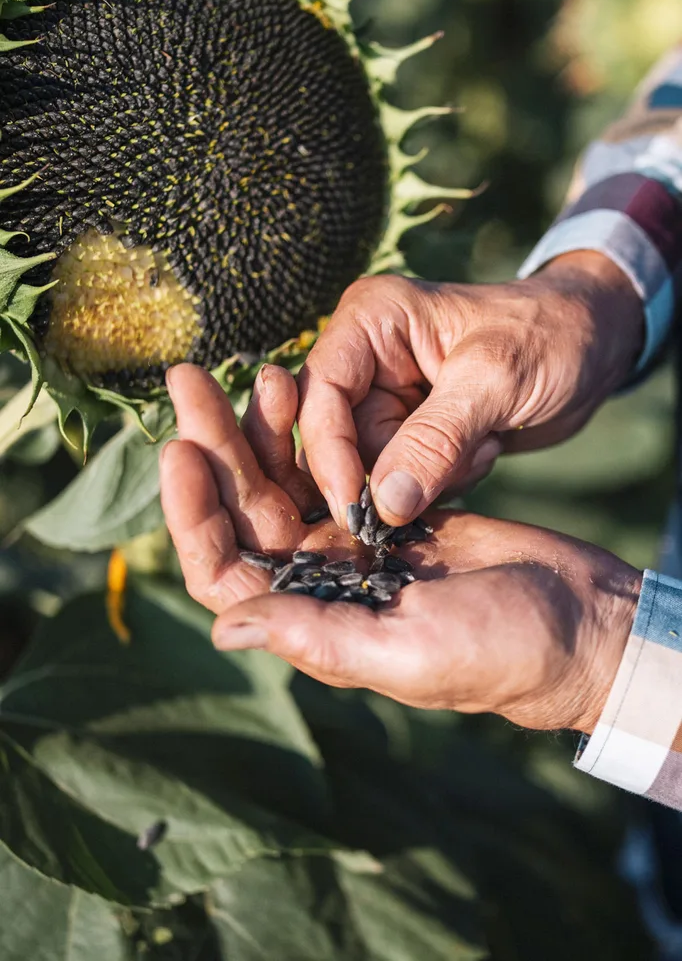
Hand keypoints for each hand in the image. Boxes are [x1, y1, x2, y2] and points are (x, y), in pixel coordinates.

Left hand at [160, 363, 640, 734]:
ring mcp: (351, 544)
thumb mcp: (410, 649)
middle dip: (215, 446)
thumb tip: (222, 628)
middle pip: (244, 511)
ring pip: (283, 480)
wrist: (576, 618)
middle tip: (190, 380)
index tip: (181, 450)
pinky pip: (330, 463)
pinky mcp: (385, 510)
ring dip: (258, 429)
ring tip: (254, 370)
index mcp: (312, 620)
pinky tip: (302, 385)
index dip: (192, 514)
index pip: (223, 570)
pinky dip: (311, 429)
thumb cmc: (502, 649)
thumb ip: (318, 636)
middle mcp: (320, 581)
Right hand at [297, 251, 643, 527]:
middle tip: (462, 458)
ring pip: (374, 470)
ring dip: (432, 476)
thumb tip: (383, 504)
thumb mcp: (496, 380)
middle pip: (341, 441)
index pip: (320, 396)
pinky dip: (446, 481)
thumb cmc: (551, 336)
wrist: (596, 345)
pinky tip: (485, 448)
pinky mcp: (411, 433)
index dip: (329, 455)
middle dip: (396, 470)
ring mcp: (388, 398)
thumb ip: (436, 440)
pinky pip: (404, 482)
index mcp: (370, 320)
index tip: (356, 510)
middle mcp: (366, 358)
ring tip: (484, 441)